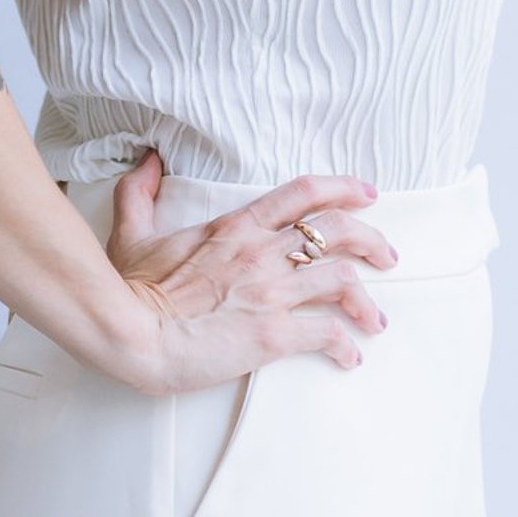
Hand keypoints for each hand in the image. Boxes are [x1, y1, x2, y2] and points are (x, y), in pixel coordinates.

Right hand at [103, 152, 394, 393]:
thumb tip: (146, 161)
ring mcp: (270, 292)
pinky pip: (326, 334)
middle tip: (387, 255)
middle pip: (337, 231)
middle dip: (372, 239)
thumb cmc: (133, 287)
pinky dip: (346, 345)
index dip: (343, 188)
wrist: (131, 331)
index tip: (367, 193)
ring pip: (342, 280)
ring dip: (367, 300)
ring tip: (375, 319)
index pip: (303, 193)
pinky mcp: (273, 333)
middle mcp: (261, 252)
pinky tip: (351, 356)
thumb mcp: (134, 231)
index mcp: (236, 226)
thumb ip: (141, 193)